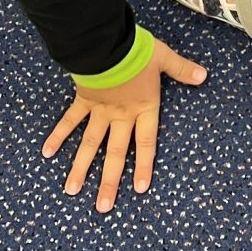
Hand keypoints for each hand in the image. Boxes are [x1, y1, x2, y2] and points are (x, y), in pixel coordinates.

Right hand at [42, 36, 207, 212]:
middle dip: (109, 181)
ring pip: (90, 144)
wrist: (107, 43)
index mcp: (144, 107)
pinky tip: (47, 153)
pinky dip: (58, 135)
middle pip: (116, 153)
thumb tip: (204, 76)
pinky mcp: (83, 100)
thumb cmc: (137, 51)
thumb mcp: (164, 58)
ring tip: (71, 191)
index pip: (146, 143)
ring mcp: (100, 110)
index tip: (139, 189)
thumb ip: (182, 69)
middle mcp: (121, 115)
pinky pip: (70, 121)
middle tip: (103, 207)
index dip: (144, 166)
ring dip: (81, 168)